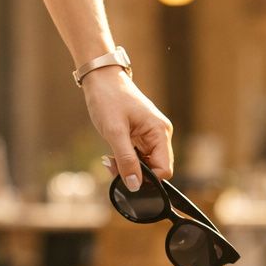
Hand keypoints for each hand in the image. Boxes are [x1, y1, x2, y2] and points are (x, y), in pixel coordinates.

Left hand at [81, 67, 174, 188]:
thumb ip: (125, 160)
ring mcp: (151, 136)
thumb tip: (135, 185)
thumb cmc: (109, 99)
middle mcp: (160, 135)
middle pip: (155, 169)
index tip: (124, 176)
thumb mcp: (114, 132)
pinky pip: (137, 157)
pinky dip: (124, 160)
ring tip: (110, 159)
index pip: (164, 169)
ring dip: (127, 167)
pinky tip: (112, 154)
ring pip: (145, 165)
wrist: (101, 79)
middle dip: (134, 173)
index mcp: (160, 132)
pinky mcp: (140, 136)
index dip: (146, 179)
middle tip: (112, 166)